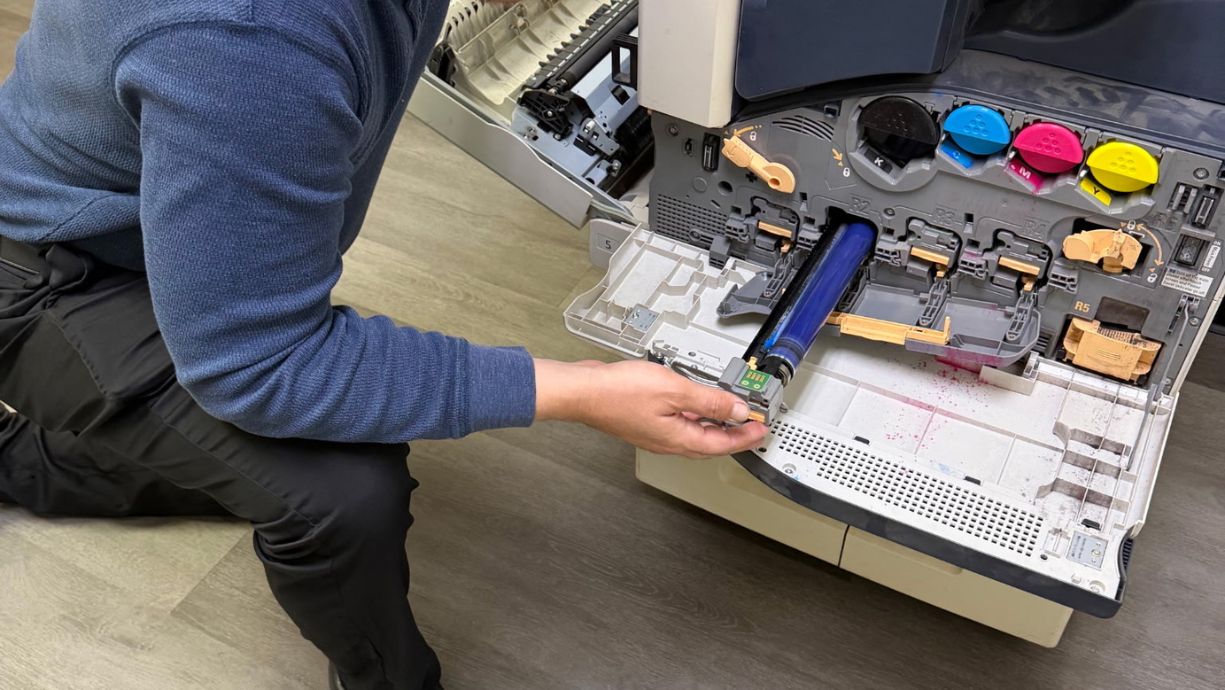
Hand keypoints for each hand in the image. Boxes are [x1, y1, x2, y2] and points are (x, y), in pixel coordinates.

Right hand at [535, 359, 768, 457]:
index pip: (722, 444)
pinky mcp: (645, 422)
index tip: (762, 429)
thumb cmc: (619, 393)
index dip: (746, 437)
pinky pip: (680, 424)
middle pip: (710, 443)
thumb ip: (709, 401)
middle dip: (734, 434)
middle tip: (752, 424)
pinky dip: (696, 417)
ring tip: (731, 412)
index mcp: (679, 439)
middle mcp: (668, 442)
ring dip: (715, 425)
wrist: (583, 392)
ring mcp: (656, 433)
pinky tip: (696, 403)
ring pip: (695, 434)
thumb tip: (736, 411)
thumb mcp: (674, 391)